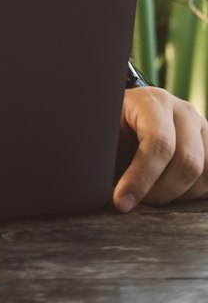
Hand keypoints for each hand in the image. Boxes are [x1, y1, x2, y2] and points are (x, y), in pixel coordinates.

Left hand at [113, 87, 207, 210]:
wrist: (130, 114)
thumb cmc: (114, 126)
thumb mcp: (105, 130)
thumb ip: (104, 150)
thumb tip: (106, 188)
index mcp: (153, 101)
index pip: (159, 143)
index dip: (141, 178)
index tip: (122, 202)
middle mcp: (183, 111)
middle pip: (187, 162)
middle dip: (160, 192)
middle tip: (136, 201)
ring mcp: (203, 127)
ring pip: (204, 174)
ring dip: (177, 195)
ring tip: (150, 192)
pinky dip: (192, 193)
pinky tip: (170, 191)